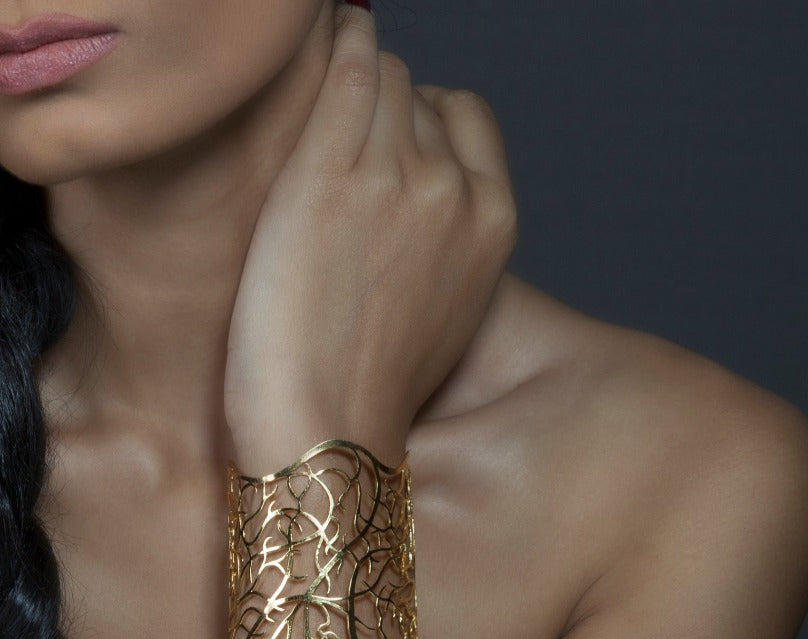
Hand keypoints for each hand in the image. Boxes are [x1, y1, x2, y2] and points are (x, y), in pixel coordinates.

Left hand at [223, 3, 517, 463]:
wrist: (326, 430)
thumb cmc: (366, 388)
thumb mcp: (443, 313)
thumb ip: (445, 241)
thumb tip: (422, 191)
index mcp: (494, 225)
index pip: (464, 117)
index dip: (420, 120)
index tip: (383, 143)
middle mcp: (456, 190)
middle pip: (416, 94)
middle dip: (378, 112)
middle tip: (335, 148)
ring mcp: (398, 176)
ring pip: (380, 76)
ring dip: (348, 83)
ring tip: (314, 111)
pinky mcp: (332, 172)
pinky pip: (346, 66)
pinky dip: (334, 42)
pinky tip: (315, 39)